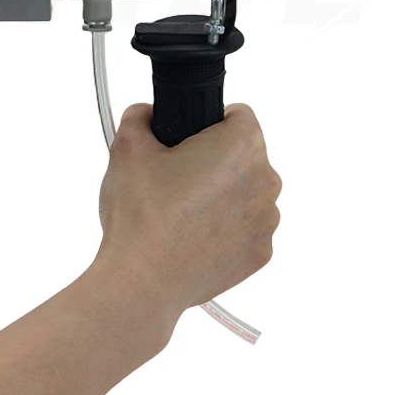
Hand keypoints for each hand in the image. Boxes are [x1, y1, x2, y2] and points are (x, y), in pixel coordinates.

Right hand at [96, 103, 281, 314]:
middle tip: (172, 176)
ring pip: (244, 191)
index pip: (237, 115)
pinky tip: (189, 234)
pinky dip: (222, 226)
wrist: (143, 279)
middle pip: (242, 155)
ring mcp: (267, 222)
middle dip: (212, 159)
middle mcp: (266, 181)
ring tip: (177, 209)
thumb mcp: (127, 146)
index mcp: (241, 146)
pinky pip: (243, 226)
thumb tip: (148, 116)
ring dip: (220, 193)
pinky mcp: (260, 254)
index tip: (183, 140)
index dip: (206, 122)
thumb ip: (140, 115)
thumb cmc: (142, 213)